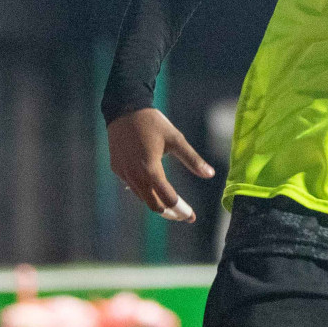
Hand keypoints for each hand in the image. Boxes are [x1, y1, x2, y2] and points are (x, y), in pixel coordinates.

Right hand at [106, 107, 214, 221]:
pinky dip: (145, 193)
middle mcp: (135, 175)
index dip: (181, 210)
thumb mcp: (176, 139)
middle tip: (184, 216)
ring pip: (142, 198)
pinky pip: (132, 187)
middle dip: (170, 213)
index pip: (168, 199)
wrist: (124, 109)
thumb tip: (210, 174)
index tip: (192, 217)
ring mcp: (123, 173)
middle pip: (153, 205)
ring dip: (157, 204)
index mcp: (151, 169)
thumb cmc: (153, 123)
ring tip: (173, 207)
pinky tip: (155, 191)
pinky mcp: (117, 169)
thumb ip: (193, 159)